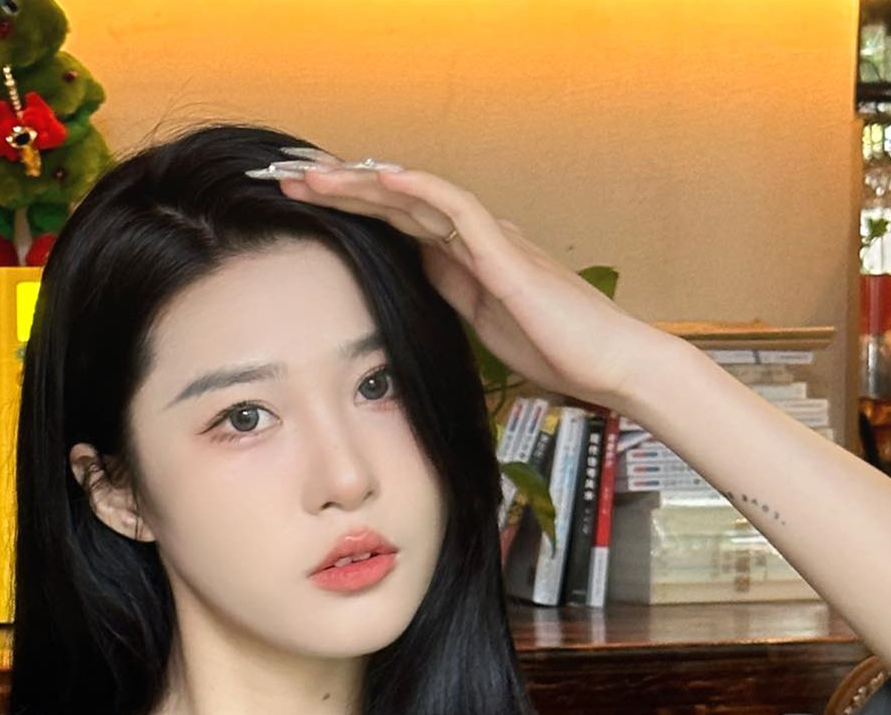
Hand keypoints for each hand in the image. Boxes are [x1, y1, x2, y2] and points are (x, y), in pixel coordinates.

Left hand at [249, 151, 667, 412]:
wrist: (608, 364)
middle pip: (393, 200)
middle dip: (336, 187)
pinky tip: (380, 179)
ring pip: (415, 195)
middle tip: (283, 175)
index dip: (345, 210)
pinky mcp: (506, 254)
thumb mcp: (482, 325)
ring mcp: (489, 239)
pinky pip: (456, 209)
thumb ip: (450, 297)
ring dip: (361, 182)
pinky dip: (417, 190)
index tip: (296, 205)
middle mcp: (472, 237)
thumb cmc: (557, 350)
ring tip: (313, 173)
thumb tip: (413, 283)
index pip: (393, 222)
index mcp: (463, 257)